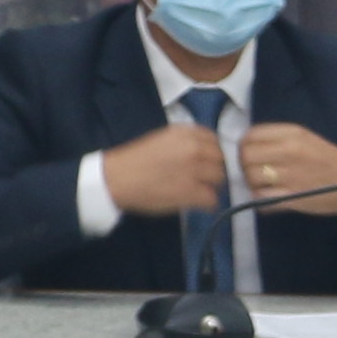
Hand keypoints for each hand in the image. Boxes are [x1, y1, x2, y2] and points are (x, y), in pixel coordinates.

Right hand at [95, 120, 226, 216]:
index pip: (214, 140)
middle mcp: (193, 148)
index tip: (205, 161)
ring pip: (219, 179)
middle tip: (203, 179)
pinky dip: (207, 204)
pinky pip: (212, 199)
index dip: (211, 152)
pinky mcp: (191, 192)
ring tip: (199, 192)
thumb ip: (184, 142)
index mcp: (184, 133)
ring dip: (212, 187)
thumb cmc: (134, 160)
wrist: (116, 179)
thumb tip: (203, 152)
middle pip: (220, 160)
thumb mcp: (161, 139)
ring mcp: (194, 170)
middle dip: (213, 170)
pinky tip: (198, 204)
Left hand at [239, 123, 336, 221]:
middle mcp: (289, 151)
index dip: (245, 146)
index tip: (251, 155)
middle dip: (245, 166)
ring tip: (264, 186)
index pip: (251, 135)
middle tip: (254, 172)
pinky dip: (261, 199)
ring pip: (250, 177)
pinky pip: (260, 197)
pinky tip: (270, 197)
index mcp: (293, 133)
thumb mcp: (306, 139)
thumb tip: (247, 146)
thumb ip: (278, 139)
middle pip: (246, 156)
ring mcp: (289, 174)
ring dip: (252, 184)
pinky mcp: (291, 197)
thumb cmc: (329, 161)